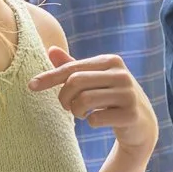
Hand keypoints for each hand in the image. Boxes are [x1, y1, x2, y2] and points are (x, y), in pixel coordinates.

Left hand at [32, 46, 156, 155]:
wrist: (141, 123)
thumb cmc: (111, 97)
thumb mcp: (94, 79)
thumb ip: (73, 66)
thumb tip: (51, 49)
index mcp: (111, 61)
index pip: (72, 68)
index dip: (50, 77)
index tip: (31, 86)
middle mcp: (121, 74)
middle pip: (75, 82)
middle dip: (64, 98)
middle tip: (67, 107)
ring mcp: (128, 94)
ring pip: (84, 101)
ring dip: (76, 111)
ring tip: (82, 113)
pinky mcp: (130, 114)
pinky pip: (95, 119)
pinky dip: (90, 122)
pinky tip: (98, 121)